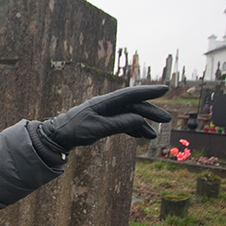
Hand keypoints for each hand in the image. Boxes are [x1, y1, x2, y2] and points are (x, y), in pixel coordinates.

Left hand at [39, 85, 170, 154]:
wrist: (58, 136)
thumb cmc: (75, 131)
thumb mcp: (98, 129)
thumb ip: (119, 124)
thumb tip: (140, 119)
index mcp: (104, 102)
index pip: (130, 94)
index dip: (148, 92)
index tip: (164, 89)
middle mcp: (107, 105)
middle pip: (133, 106)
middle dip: (150, 112)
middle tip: (166, 119)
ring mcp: (105, 113)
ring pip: (129, 115)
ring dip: (143, 124)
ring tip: (153, 135)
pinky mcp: (103, 121)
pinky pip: (122, 122)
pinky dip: (132, 129)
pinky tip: (141, 136)